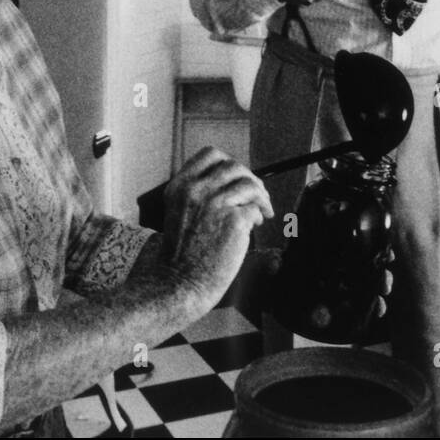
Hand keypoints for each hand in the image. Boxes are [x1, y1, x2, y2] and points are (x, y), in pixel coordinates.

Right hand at [159, 147, 271, 309]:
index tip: (237, 176)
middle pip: (234, 167)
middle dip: (250, 179)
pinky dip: (259, 215)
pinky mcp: (234, 221)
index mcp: (180, 187)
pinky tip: (255, 225)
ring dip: (260, 196)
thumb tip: (232, 185)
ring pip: (249, 184)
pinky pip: (255, 209)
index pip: (210, 155)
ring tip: (262, 210)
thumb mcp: (178, 213)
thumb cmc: (180, 255)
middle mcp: (197, 190)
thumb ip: (198, 195)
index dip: (228, 163)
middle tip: (257, 195)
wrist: (177, 284)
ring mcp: (216, 204)